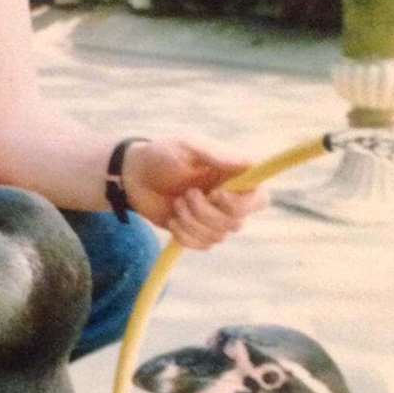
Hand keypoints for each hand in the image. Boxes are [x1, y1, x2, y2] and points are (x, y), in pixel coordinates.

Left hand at [122, 140, 265, 249]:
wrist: (133, 177)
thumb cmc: (160, 155)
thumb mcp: (187, 147)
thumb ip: (217, 155)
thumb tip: (250, 162)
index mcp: (233, 176)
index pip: (260, 198)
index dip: (243, 204)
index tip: (218, 195)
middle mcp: (229, 198)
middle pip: (238, 222)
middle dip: (207, 213)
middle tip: (186, 195)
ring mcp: (214, 217)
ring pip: (218, 236)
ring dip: (192, 222)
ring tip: (176, 203)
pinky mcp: (198, 231)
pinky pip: (203, 245)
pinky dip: (185, 235)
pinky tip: (172, 219)